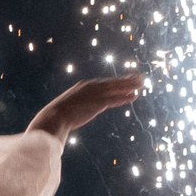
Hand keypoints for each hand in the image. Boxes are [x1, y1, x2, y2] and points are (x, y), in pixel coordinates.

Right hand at [27, 71, 142, 139]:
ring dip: (129, 86)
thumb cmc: (57, 116)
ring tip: (141, 84)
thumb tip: (74, 114)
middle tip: (139, 78)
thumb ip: (75, 108)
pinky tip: (134, 97)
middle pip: (112, 83)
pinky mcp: (98, 102)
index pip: (104, 83)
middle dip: (126, 80)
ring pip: (116, 88)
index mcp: (83, 86)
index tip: (124, 81)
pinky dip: (124, 97)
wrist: (54, 117)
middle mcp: (91, 87)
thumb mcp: (67, 108)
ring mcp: (95, 94)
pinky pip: (115, 98)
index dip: (115, 82)